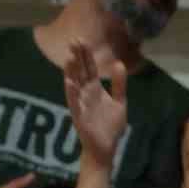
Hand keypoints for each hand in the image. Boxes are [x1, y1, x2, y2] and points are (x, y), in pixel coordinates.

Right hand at [62, 40, 127, 164]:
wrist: (107, 148)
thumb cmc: (110, 126)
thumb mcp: (119, 102)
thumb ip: (119, 85)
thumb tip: (119, 63)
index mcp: (95, 89)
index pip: (89, 68)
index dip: (86, 55)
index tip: (81, 39)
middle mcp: (86, 94)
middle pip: (80, 72)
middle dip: (77, 58)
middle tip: (73, 41)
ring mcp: (81, 104)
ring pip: (74, 85)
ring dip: (71, 72)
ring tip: (69, 58)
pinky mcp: (79, 117)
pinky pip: (74, 104)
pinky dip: (72, 93)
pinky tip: (70, 83)